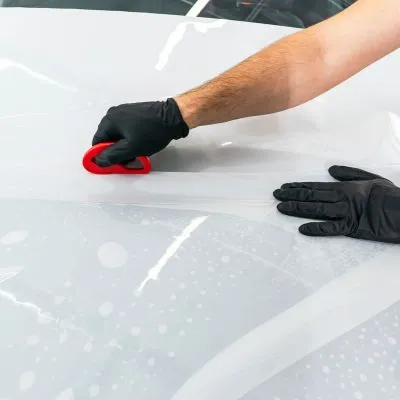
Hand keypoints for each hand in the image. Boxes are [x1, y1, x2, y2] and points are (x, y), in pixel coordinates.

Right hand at [92, 98, 188, 165]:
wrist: (173, 117)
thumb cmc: (154, 131)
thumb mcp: (131, 148)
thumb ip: (113, 156)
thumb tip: (99, 161)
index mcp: (109, 120)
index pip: (97, 142)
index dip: (104, 156)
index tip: (113, 164)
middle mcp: (114, 115)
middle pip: (108, 140)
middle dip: (117, 152)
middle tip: (130, 159)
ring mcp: (125, 114)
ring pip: (119, 137)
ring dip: (126, 148)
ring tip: (139, 153)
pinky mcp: (135, 116)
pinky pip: (127, 132)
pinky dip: (132, 141)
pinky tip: (142, 146)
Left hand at [273, 165, 399, 242]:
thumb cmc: (388, 195)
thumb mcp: (369, 178)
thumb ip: (348, 174)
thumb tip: (330, 170)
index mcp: (344, 188)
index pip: (315, 186)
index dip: (298, 187)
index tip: (284, 187)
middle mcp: (340, 199)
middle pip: (311, 196)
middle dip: (292, 195)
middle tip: (275, 195)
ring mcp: (344, 214)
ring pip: (316, 210)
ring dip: (297, 209)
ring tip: (281, 208)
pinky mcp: (351, 228)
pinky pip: (331, 229)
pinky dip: (317, 229)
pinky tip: (302, 229)